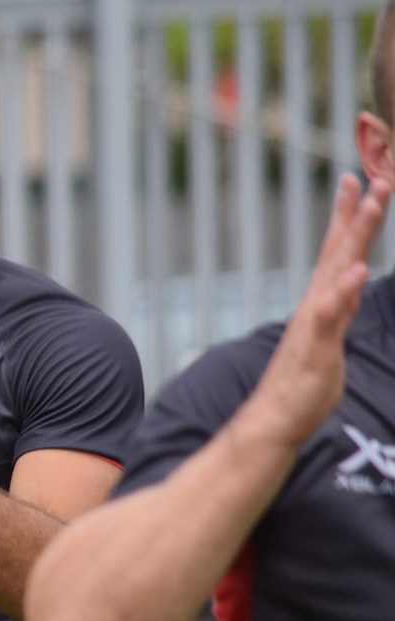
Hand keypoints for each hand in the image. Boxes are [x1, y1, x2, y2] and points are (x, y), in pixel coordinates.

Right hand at [250, 174, 389, 444]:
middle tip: (372, 177)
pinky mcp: (316, 343)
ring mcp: (315, 320)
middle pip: (340, 249)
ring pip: (338, 269)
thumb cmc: (303, 382)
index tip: (355, 181)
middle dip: (358, 213)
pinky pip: (331, 312)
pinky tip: (358, 269)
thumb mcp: (330, 337)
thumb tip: (351, 283)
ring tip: (371, 203)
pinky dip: (344, 288)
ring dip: (355, 234)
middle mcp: (316, 302)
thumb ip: (340, 307)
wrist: (276, 417)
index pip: (336, 250)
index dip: (347, 216)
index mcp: (322, 300)